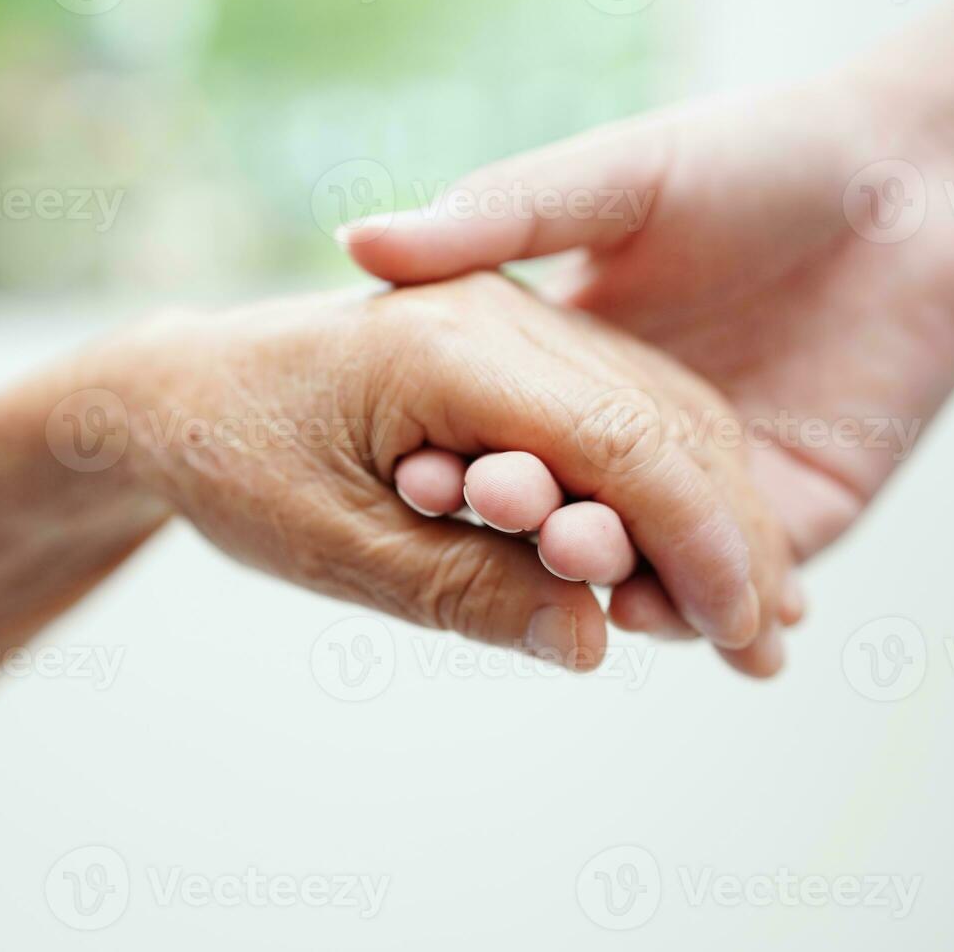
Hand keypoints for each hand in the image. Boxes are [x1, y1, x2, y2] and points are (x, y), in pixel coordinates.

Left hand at [89, 273, 794, 673]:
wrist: (181, 393)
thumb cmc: (235, 464)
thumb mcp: (330, 549)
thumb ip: (463, 591)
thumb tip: (592, 641)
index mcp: (449, 347)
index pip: (621, 444)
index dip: (697, 544)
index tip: (746, 636)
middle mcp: (497, 311)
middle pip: (660, 421)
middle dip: (728, 533)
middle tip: (772, 642)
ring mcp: (510, 314)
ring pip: (656, 407)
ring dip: (712, 506)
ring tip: (753, 609)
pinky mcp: (514, 341)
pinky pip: (619, 402)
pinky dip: (667, 477)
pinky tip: (690, 545)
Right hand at [342, 74, 953, 558]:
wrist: (931, 175)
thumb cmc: (764, 152)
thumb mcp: (612, 177)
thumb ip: (497, 214)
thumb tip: (357, 242)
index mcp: (585, 359)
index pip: (506, 433)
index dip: (462, 456)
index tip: (414, 471)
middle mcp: (643, 430)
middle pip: (571, 504)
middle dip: (530, 521)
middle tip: (497, 517)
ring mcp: (720, 477)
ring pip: (646, 558)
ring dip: (602, 575)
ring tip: (573, 568)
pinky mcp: (801, 510)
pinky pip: (737, 580)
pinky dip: (691, 607)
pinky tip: (653, 616)